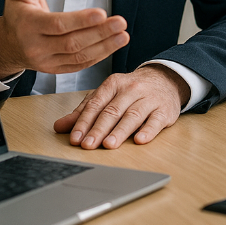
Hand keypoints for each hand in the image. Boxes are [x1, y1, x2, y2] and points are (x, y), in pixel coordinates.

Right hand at [0, 0, 128, 78]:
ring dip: (104, 46)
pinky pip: (79, 65)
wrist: (9, 44)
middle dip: (99, 33)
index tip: (102, 13)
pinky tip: (112, 46)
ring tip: (122, 35)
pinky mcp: (55, 69)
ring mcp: (46, 61)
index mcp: (28, 26)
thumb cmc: (19, 16)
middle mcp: (36, 46)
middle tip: (120, 23)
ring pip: (79, 56)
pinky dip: (98, 56)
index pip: (57, 25)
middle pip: (72, 42)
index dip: (80, 20)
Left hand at [53, 65, 190, 148]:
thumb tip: (59, 126)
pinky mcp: (164, 110)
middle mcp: (131, 89)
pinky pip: (156, 120)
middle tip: (88, 144)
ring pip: (133, 115)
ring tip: (109, 144)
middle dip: (99, 129)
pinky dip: (148, 130)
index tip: (75, 138)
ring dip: (120, 130)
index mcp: (114, 84)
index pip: (96, 104)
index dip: (84, 122)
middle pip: (113, 110)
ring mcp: (149, 99)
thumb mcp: (107, 95)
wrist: (166, 80)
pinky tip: (139, 139)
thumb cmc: (131, 91)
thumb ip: (84, 111)